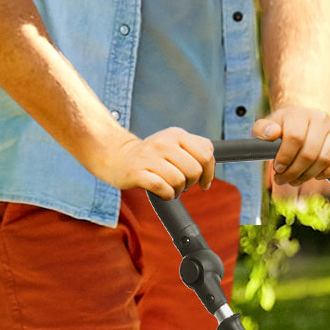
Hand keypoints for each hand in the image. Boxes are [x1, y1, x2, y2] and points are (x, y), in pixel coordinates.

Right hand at [91, 125, 215, 198]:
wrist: (118, 157)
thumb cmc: (152, 155)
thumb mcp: (175, 144)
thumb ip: (197, 150)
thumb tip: (211, 166)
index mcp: (176, 134)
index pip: (206, 154)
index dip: (209, 172)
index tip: (204, 181)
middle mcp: (163, 142)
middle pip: (194, 170)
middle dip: (191, 183)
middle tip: (182, 184)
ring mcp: (148, 156)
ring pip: (179, 181)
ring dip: (178, 191)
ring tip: (170, 188)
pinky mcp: (137, 172)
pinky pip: (163, 188)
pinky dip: (167, 195)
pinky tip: (163, 192)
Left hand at [255, 106, 329, 189]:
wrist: (305, 121)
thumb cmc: (284, 128)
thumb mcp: (267, 127)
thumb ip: (261, 130)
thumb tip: (271, 133)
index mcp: (300, 114)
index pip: (295, 137)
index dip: (285, 157)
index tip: (277, 168)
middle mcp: (321, 118)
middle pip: (309, 153)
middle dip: (294, 172)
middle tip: (283, 180)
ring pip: (325, 159)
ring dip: (308, 175)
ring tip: (296, 180)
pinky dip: (329, 173)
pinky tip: (316, 175)